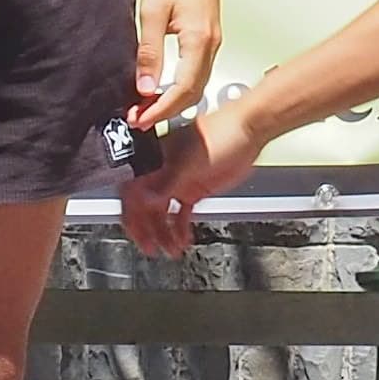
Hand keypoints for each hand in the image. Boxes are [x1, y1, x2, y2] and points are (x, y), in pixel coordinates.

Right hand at [121, 94, 269, 257]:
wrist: (248, 129)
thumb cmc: (220, 133)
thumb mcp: (188, 162)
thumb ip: (165, 184)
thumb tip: (143, 201)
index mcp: (154, 160)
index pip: (132, 189)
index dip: (129, 212)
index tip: (132, 231)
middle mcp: (163, 172)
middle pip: (146, 206)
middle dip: (147, 229)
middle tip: (150, 248)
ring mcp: (179, 181)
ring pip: (164, 213)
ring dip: (165, 232)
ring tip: (170, 250)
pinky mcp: (195, 189)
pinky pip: (182, 213)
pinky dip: (181, 228)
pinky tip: (183, 240)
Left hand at [132, 0, 223, 125]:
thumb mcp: (152, 12)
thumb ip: (149, 51)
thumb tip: (145, 86)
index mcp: (199, 40)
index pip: (182, 89)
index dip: (160, 109)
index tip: (140, 119)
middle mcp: (211, 45)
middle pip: (192, 94)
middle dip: (166, 111)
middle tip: (139, 119)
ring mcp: (213, 43)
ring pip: (196, 86)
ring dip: (172, 101)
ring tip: (146, 108)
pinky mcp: (208, 38)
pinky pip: (196, 73)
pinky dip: (179, 88)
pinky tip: (162, 90)